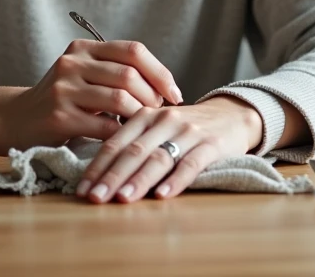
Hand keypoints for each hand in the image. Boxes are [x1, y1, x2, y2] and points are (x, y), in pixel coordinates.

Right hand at [0, 39, 183, 148]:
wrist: (16, 120)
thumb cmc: (63, 100)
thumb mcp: (86, 75)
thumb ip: (117, 73)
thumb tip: (165, 87)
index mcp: (84, 48)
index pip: (133, 50)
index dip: (160, 72)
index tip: (175, 94)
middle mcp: (73, 63)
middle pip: (129, 75)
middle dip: (152, 97)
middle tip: (159, 114)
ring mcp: (64, 89)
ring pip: (120, 99)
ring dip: (139, 116)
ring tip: (143, 126)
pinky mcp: (59, 117)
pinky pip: (104, 126)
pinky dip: (122, 134)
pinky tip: (125, 140)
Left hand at [76, 96, 262, 203]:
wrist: (232, 115)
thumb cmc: (186, 128)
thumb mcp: (157, 128)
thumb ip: (133, 144)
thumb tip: (98, 176)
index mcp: (145, 116)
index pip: (115, 143)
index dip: (97, 167)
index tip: (81, 190)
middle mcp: (164, 120)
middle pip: (133, 152)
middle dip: (111, 177)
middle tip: (95, 198)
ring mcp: (188, 131)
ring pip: (158, 157)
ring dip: (139, 180)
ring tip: (123, 199)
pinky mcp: (211, 144)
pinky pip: (191, 164)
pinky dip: (175, 181)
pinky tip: (162, 196)